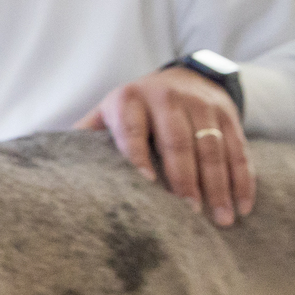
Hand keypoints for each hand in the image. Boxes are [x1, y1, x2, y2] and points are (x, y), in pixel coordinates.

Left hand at [75, 67, 255, 225]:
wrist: (184, 76)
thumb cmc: (135, 109)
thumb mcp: (108, 113)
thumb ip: (87, 136)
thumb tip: (52, 166)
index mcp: (129, 101)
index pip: (132, 130)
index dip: (137, 156)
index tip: (146, 186)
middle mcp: (166, 98)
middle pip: (177, 141)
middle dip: (185, 179)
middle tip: (190, 214)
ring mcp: (200, 104)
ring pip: (212, 147)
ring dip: (219, 185)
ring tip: (222, 219)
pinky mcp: (227, 113)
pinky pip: (238, 148)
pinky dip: (242, 179)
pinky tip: (242, 205)